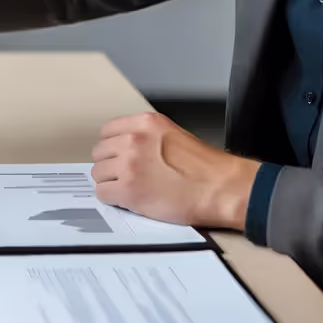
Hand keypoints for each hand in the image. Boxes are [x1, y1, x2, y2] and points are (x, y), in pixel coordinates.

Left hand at [90, 112, 260, 228]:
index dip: (112, 146)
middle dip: (110, 165)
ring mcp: (129, 165)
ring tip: (131, 189)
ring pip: (98, 174)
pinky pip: (103, 194)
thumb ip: (146, 137)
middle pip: (99, 152)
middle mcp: (134, 140)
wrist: (224, 189)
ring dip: (111, 183)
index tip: (117, 156)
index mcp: (146, 123)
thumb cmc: (208, 168)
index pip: (108, 130)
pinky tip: (130, 200)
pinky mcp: (128, 190)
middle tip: (125, 176)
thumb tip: (124, 147)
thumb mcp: (174, 135)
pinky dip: (113, 199)